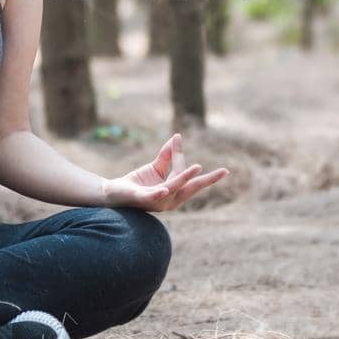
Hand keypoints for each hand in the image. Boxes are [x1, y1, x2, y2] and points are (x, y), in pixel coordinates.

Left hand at [102, 133, 228, 212]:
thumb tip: (177, 137)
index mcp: (175, 192)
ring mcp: (158, 201)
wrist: (113, 194)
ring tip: (197, 168)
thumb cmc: (137, 183)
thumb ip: (167, 155)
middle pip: (192, 187)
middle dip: (209, 180)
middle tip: (225, 171)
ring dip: (185, 177)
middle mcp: (170, 199)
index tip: (176, 138)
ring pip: (174, 187)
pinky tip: (165, 190)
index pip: (184, 173)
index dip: (180, 155)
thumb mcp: (155, 168)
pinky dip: (159, 193)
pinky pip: (152, 196)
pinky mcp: (143, 200)